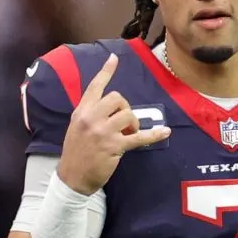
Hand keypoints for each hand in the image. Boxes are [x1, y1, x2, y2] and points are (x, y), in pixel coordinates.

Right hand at [57, 54, 170, 194]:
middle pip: (117, 98)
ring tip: (129, 133)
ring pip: (128, 114)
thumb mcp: (76, 128)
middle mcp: (91, 118)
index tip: (114, 59)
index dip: (106, 72)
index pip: (94, 87)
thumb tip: (111, 109)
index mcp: (81, 112)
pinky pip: (139, 137)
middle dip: (125, 107)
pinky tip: (164, 132)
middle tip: (124, 122)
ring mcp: (103, 132)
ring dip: (133, 123)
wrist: (72, 178)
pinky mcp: (114, 146)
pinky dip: (154, 135)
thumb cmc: (75, 153)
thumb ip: (90, 115)